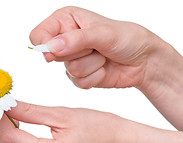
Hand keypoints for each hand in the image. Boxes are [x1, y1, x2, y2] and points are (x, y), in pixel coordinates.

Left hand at [0, 101, 139, 142]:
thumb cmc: (101, 127)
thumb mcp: (64, 114)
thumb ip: (31, 111)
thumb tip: (7, 104)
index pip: (9, 138)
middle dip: (1, 124)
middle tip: (0, 103)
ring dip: (11, 132)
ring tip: (12, 112)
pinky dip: (22, 140)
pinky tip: (25, 126)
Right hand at [29, 6, 166, 89]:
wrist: (143, 61)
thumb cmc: (127, 38)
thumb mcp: (102, 33)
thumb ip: (75, 40)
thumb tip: (50, 48)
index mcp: (67, 20)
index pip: (39, 34)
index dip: (44, 44)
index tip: (55, 52)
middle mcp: (67, 39)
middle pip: (53, 55)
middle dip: (77, 53)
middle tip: (95, 46)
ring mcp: (73, 59)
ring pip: (69, 70)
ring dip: (91, 65)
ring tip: (103, 56)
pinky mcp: (81, 76)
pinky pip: (78, 83)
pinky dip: (95, 77)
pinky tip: (104, 68)